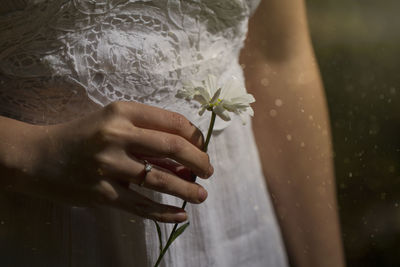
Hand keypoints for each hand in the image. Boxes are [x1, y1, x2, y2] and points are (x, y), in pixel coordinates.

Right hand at [17, 101, 212, 222]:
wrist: (39, 156)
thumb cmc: (82, 135)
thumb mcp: (113, 121)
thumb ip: (146, 131)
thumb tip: (185, 152)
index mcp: (122, 112)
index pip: (172, 121)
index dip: (195, 136)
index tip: (202, 148)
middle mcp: (116, 136)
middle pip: (172, 147)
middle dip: (199, 161)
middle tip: (208, 171)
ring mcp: (108, 166)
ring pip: (160, 180)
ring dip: (187, 190)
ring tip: (201, 195)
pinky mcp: (102, 193)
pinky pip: (141, 206)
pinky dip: (164, 213)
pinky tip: (180, 215)